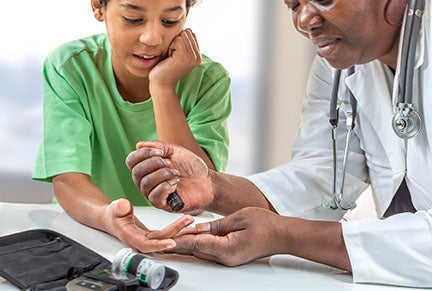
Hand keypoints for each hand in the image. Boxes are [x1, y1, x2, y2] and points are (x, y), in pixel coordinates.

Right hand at [103, 198, 193, 252]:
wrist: (111, 218)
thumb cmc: (112, 214)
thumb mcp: (114, 208)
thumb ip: (118, 207)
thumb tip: (123, 206)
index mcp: (131, 237)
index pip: (146, 244)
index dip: (159, 245)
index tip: (172, 242)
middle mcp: (141, 240)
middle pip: (161, 239)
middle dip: (177, 231)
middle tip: (189, 219)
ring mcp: (148, 239)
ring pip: (167, 237)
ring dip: (180, 231)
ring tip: (194, 223)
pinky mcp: (153, 236)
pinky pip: (167, 234)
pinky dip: (178, 230)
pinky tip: (189, 226)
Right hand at [126, 140, 213, 211]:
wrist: (207, 181)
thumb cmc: (191, 167)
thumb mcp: (174, 151)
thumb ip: (158, 146)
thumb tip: (139, 145)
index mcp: (147, 168)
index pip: (131, 161)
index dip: (143, 154)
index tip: (161, 152)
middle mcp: (146, 182)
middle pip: (136, 173)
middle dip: (153, 164)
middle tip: (169, 163)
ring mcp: (153, 194)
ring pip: (145, 184)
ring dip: (162, 175)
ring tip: (176, 173)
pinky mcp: (163, 205)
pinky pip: (154, 198)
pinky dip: (164, 187)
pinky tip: (175, 183)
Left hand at [149, 29, 200, 88]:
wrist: (162, 82)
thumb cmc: (166, 67)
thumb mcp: (177, 53)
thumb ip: (184, 43)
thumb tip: (188, 29)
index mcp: (198, 55)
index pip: (191, 34)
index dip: (179, 40)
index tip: (175, 54)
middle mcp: (197, 56)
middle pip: (187, 32)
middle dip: (176, 41)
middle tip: (172, 56)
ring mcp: (192, 57)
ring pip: (182, 35)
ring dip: (173, 44)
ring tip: (171, 57)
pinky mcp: (184, 56)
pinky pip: (177, 39)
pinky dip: (170, 46)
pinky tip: (169, 58)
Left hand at [171, 207, 285, 265]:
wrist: (282, 235)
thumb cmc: (266, 225)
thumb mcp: (239, 218)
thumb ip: (216, 225)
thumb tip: (197, 228)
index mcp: (226, 249)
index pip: (195, 244)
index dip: (176, 240)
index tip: (160, 240)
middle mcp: (224, 258)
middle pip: (194, 249)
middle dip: (175, 242)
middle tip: (157, 238)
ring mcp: (227, 259)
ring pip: (200, 250)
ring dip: (185, 243)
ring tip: (167, 237)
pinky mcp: (229, 255)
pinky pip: (208, 249)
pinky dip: (197, 243)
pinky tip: (189, 236)